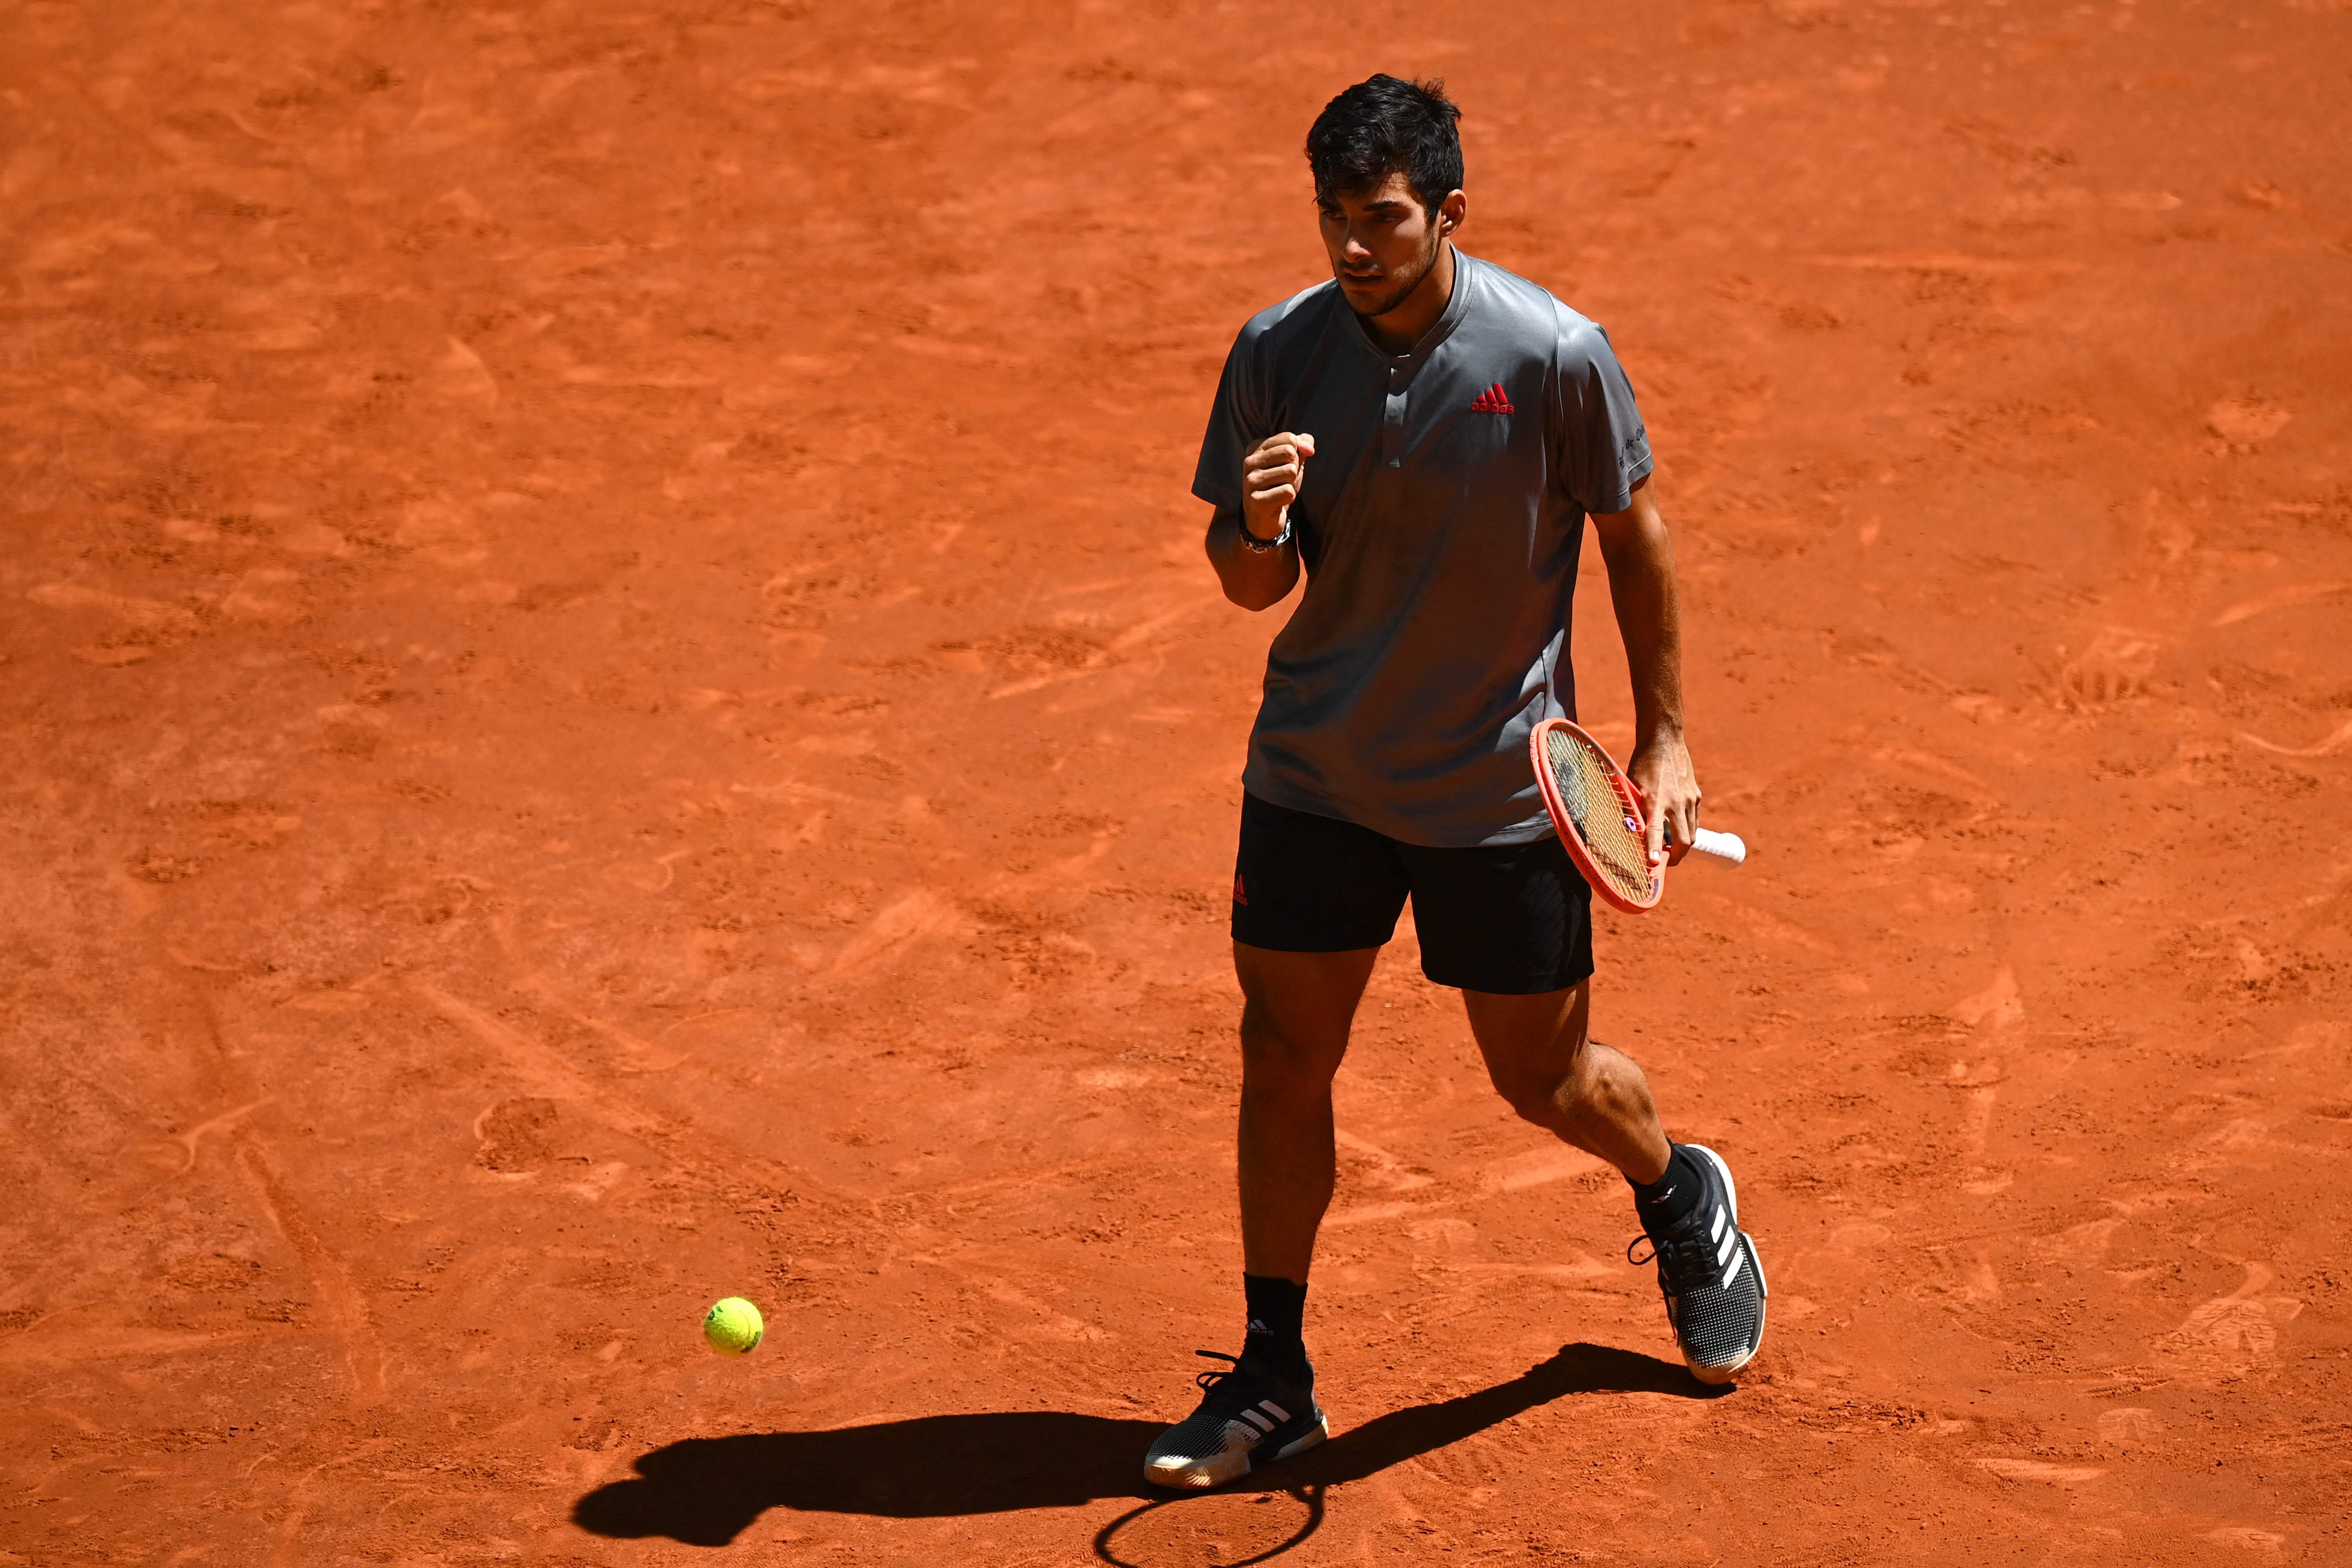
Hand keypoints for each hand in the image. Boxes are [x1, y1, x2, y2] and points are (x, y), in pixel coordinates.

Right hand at [1241, 432, 1313, 542]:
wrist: (1264, 517)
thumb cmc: (1279, 484)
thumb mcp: (1292, 461)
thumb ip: (1302, 445)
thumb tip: (1309, 448)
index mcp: (1255, 448)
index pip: (1289, 438)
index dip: (1297, 453)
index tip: (1287, 465)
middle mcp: (1249, 462)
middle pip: (1290, 452)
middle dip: (1295, 468)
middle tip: (1284, 480)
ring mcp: (1250, 480)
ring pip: (1290, 472)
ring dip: (1292, 484)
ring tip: (1280, 490)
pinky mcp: (1256, 499)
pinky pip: (1288, 491)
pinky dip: (1289, 497)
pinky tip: (1278, 502)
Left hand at [1627, 730, 1700, 866]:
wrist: (1665, 740)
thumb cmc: (1643, 763)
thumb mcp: (1632, 785)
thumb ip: (1633, 808)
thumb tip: (1630, 830)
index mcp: (1656, 799)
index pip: (1656, 830)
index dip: (1654, 849)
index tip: (1654, 864)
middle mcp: (1677, 802)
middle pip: (1684, 840)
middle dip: (1676, 856)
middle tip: (1664, 861)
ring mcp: (1690, 799)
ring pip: (1692, 833)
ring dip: (1682, 844)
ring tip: (1669, 846)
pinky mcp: (1697, 795)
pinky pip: (1695, 820)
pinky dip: (1687, 829)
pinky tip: (1676, 827)